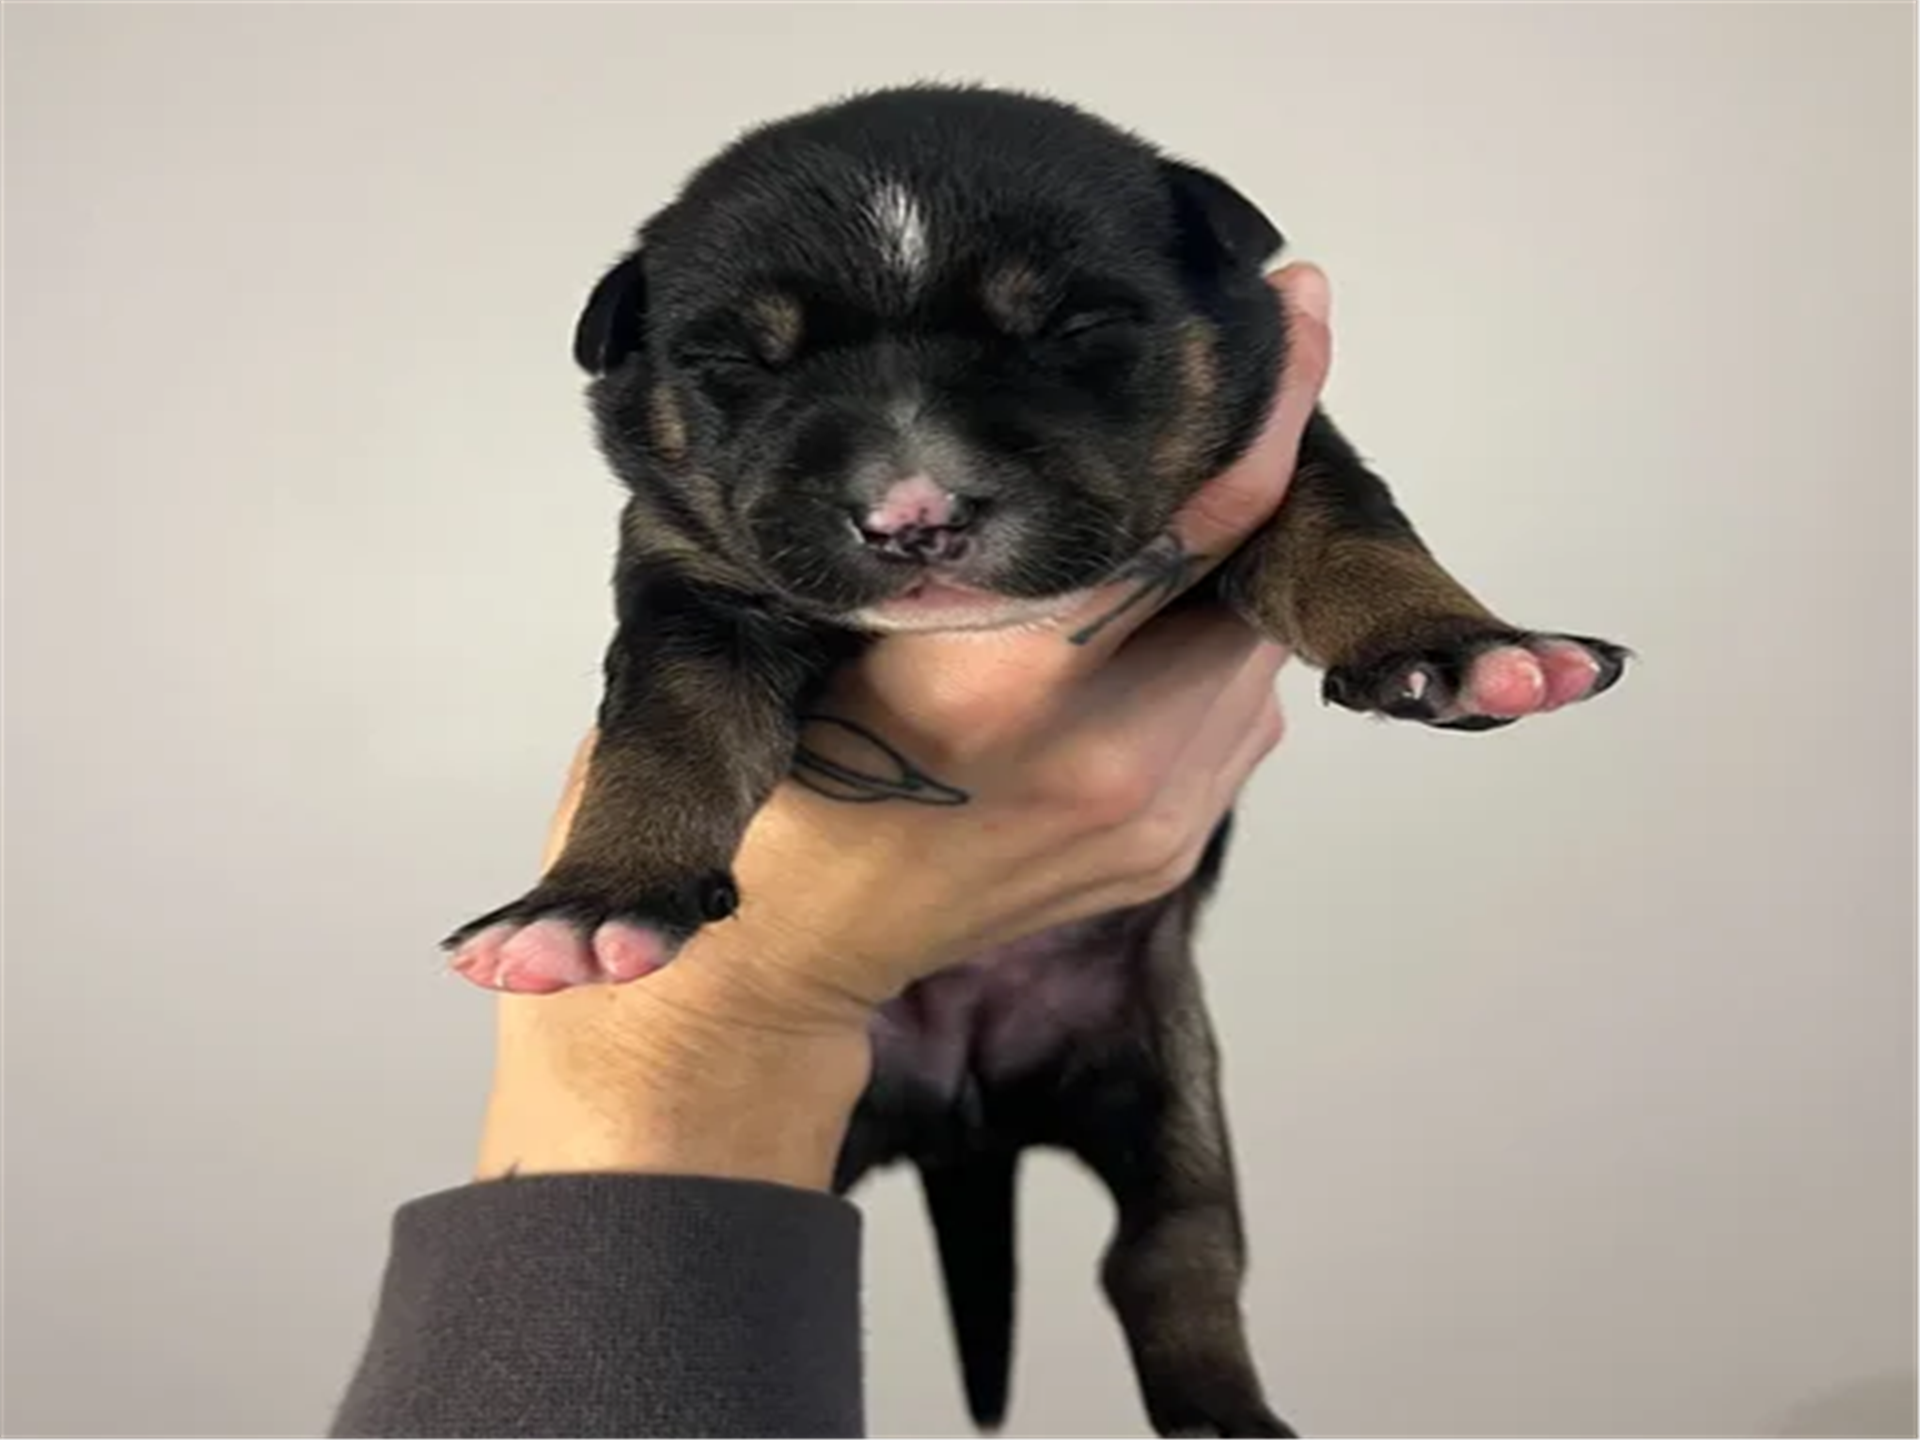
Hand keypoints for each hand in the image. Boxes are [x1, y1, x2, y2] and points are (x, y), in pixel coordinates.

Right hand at [477, 266, 1332, 1189]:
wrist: (778, 958)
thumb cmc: (785, 766)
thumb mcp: (828, 619)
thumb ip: (956, 543)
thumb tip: (1070, 442)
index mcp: (1005, 684)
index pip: (1194, 520)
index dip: (1268, 405)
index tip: (1297, 304)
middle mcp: (1110, 760)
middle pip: (1245, 580)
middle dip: (1231, 499)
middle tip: (1177, 435)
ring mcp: (1152, 821)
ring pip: (1248, 650)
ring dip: (1211, 589)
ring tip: (1122, 558)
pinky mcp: (1164, 857)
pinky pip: (1230, 720)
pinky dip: (1197, 663)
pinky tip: (1117, 652)